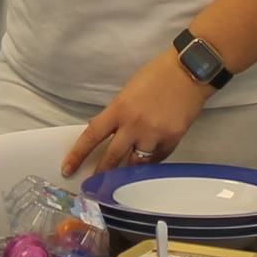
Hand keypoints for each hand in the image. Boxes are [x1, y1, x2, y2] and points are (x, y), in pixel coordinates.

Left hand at [60, 54, 214, 175]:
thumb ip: (117, 113)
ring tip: (121, 181)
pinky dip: (150, 162)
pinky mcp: (172, 140)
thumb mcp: (128, 92)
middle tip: (93, 186)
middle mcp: (134, 125)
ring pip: (136, 165)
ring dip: (127, 173)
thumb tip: (103, 131)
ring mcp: (154, 135)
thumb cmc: (157, 75)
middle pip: (112, 157)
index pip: (92, 136)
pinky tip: (147, 162)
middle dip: (101, 174)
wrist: (190, 71)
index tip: (67, 169)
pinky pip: (157, 160)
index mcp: (119, 109)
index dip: (77, 155)